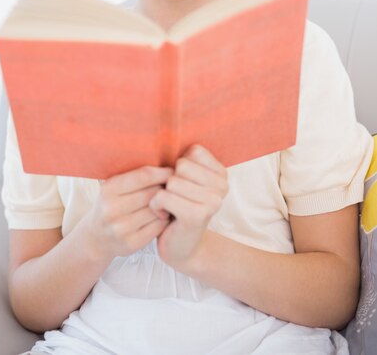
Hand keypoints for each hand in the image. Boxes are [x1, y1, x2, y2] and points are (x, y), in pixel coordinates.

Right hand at [85, 165, 172, 260]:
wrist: (96, 238)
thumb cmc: (111, 204)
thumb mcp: (114, 187)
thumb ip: (135, 175)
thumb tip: (167, 161)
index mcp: (109, 189)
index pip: (144, 176)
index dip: (163, 172)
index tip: (173, 171)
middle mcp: (112, 209)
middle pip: (152, 193)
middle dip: (166, 189)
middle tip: (174, 187)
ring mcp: (121, 228)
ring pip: (157, 211)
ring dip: (167, 205)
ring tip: (170, 201)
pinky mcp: (132, 243)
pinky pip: (158, 227)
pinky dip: (164, 220)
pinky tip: (163, 215)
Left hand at [148, 144, 228, 269]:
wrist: (181, 246)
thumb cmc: (179, 206)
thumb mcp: (185, 180)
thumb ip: (185, 160)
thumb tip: (166, 130)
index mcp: (222, 173)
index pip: (194, 151)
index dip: (179, 165)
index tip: (184, 183)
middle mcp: (222, 186)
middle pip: (181, 166)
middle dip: (170, 181)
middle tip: (176, 198)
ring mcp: (212, 201)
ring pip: (171, 181)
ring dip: (162, 195)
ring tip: (170, 207)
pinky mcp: (196, 215)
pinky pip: (163, 196)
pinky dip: (156, 206)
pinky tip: (165, 215)